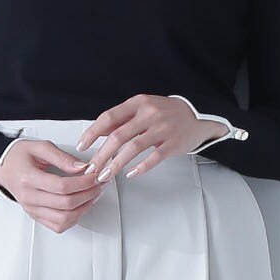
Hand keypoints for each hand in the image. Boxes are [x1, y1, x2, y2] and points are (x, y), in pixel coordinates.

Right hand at [0, 138, 107, 234]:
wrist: (2, 167)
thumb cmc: (18, 156)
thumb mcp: (40, 147)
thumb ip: (62, 157)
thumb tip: (82, 167)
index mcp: (28, 179)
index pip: (62, 186)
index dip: (83, 182)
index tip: (95, 175)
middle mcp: (29, 197)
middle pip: (66, 204)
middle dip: (88, 194)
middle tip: (98, 184)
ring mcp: (32, 209)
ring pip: (64, 219)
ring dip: (84, 208)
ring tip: (93, 195)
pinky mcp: (36, 216)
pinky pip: (58, 226)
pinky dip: (74, 219)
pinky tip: (81, 206)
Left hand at [74, 93, 227, 182]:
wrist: (198, 116)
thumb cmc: (165, 113)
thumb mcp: (143, 109)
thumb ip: (121, 120)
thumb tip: (97, 133)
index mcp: (138, 103)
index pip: (109, 117)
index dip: (93, 133)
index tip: (82, 146)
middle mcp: (149, 114)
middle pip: (118, 135)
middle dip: (101, 155)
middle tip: (91, 169)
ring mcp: (163, 129)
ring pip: (133, 148)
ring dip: (116, 164)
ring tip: (105, 176)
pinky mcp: (173, 143)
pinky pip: (153, 158)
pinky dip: (140, 167)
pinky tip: (130, 174)